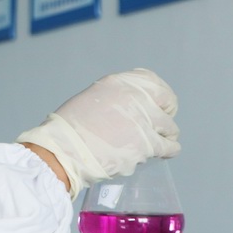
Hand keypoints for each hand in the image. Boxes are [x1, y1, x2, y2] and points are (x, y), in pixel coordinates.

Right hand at [17, 68, 179, 199]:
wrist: (63, 151)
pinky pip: (168, 146)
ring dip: (167, 135)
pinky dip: (170, 149)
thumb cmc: (69, 130)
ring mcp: (143, 121)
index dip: (161, 96)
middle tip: (162, 125)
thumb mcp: (91, 99)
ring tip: (162, 142)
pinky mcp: (146, 145)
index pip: (153, 81)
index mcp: (119, 83)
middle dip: (165, 114)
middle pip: (167, 103)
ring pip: (169, 127)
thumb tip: (129, 110)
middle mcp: (135, 97)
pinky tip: (168, 151)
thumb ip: (114, 100)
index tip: (162, 105)